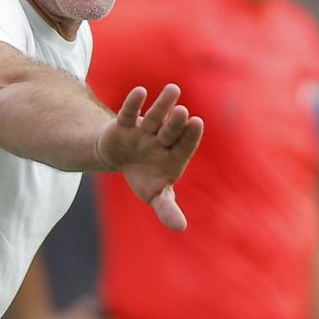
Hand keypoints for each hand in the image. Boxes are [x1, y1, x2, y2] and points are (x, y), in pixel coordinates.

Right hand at [96, 84, 203, 231]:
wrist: (121, 159)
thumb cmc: (146, 177)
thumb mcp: (156, 195)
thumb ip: (167, 209)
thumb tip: (180, 229)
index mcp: (174, 155)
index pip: (185, 145)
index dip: (190, 136)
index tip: (197, 123)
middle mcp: (162, 140)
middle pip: (171, 131)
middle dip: (176, 123)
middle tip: (183, 113)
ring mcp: (144, 131)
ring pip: (155, 117)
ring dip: (162, 104)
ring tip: (173, 90)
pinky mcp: (124, 126)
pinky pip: (129, 113)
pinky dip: (134, 104)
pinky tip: (140, 92)